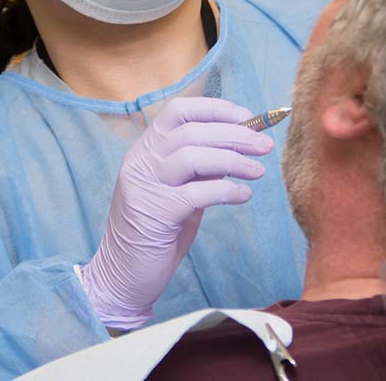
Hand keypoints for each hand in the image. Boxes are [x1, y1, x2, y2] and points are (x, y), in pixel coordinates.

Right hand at [80, 97, 272, 329]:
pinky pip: (196, 193)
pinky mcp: (154, 214)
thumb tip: (239, 144)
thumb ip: (199, 167)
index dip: (216, 109)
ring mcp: (144, 186)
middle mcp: (141, 161)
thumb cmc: (156, 231)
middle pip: (192, 131)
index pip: (179, 110)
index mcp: (146, 149)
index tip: (248, 116)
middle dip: (234, 134)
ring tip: (259, 170)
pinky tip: (244, 196)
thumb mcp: (178, 190)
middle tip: (265, 145)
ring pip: (192, 155)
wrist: (121, 277)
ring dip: (233, 160)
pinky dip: (226, 191)